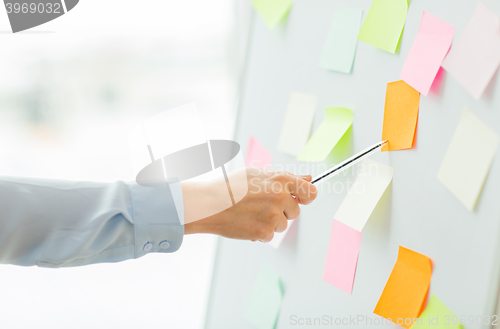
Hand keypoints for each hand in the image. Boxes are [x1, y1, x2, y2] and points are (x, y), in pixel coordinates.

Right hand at [183, 168, 317, 241]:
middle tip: (261, 205)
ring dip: (270, 222)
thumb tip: (309, 178)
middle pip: (295, 211)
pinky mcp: (264, 232)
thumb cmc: (232, 186)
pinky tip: (246, 223)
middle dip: (282, 211)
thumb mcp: (258, 174)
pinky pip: (270, 235)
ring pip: (282, 225)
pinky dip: (260, 232)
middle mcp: (280, 197)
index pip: (311, 192)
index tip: (299, 200)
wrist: (209, 203)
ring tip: (250, 213)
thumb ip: (286, 177)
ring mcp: (273, 215)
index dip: (306, 197)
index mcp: (281, 180)